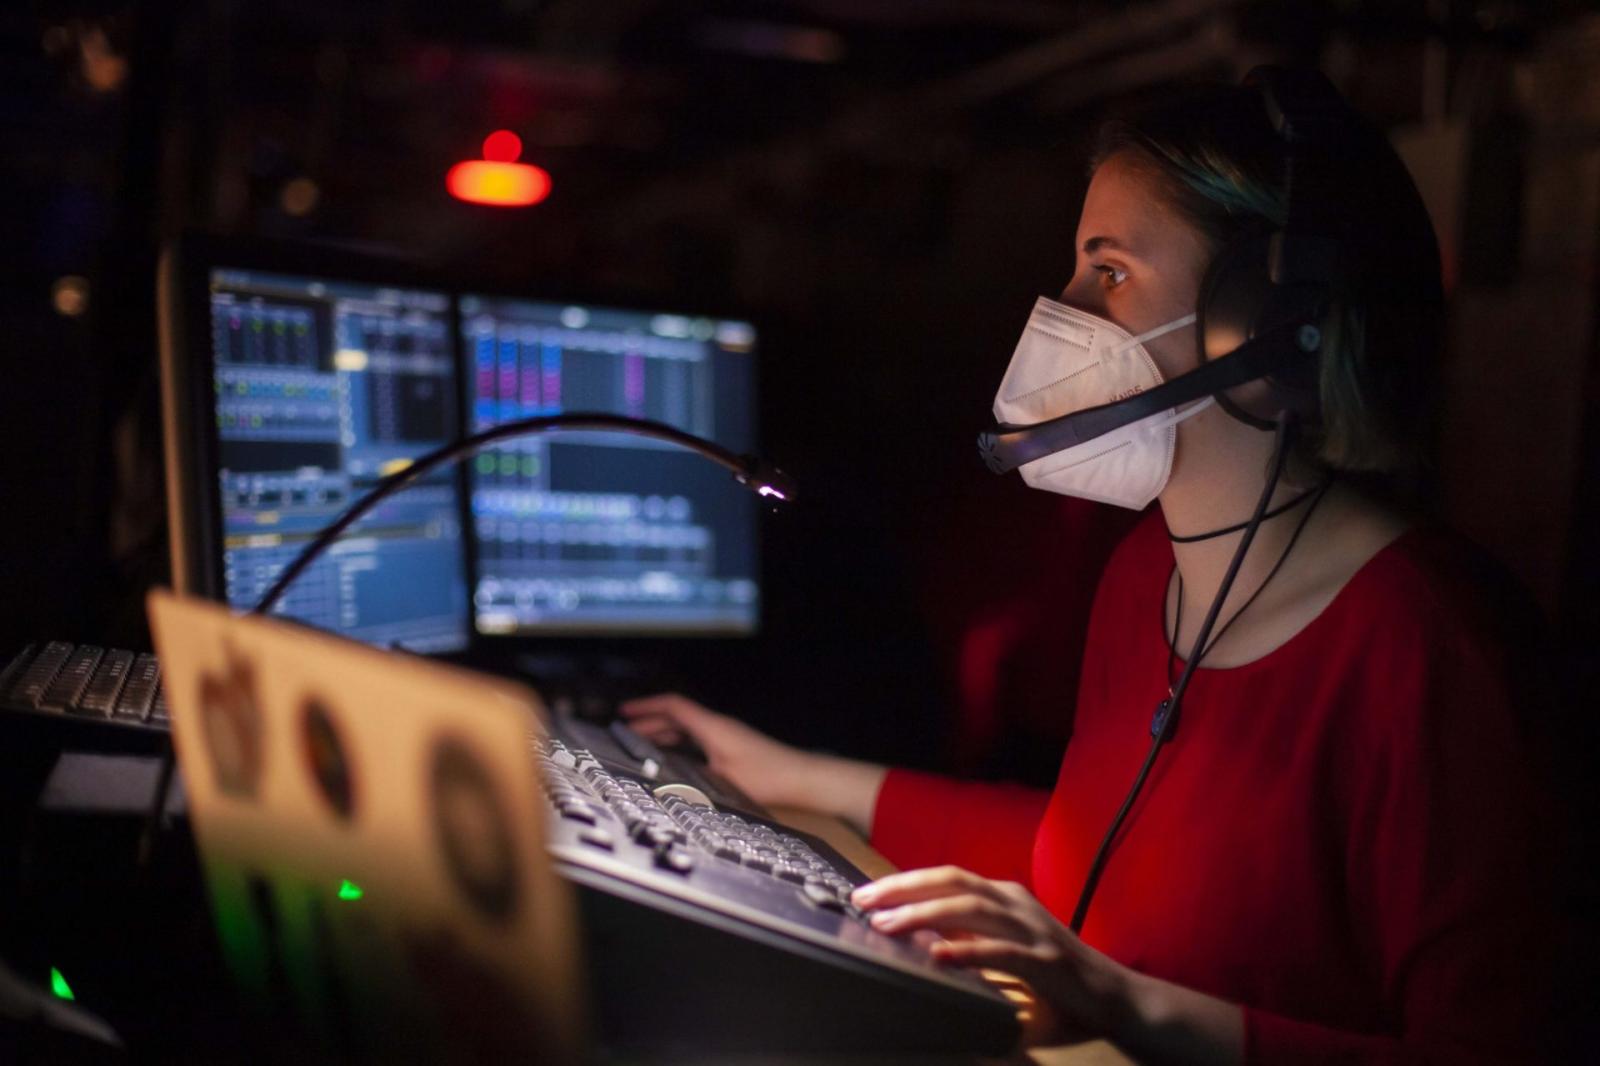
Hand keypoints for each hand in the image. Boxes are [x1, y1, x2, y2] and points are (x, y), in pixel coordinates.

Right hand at [617, 693, 820, 808]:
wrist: (802, 779)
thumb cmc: (768, 778)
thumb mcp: (723, 781)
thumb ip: (691, 777)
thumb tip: (663, 780)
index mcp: (713, 727)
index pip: (673, 706)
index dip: (646, 707)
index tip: (625, 711)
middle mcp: (718, 726)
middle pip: (677, 716)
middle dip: (649, 722)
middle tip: (625, 732)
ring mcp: (727, 735)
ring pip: (688, 728)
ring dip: (664, 733)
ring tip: (642, 743)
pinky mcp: (733, 747)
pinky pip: (698, 738)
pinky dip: (680, 743)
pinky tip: (673, 757)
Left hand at [850, 866, 1132, 1043]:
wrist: (1117, 1001)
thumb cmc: (1058, 981)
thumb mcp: (1006, 955)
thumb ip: (971, 948)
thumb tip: (922, 951)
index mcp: (1005, 898)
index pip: (947, 878)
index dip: (906, 881)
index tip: (868, 893)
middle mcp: (1015, 903)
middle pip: (951, 881)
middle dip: (903, 887)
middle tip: (863, 900)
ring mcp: (1031, 928)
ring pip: (969, 907)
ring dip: (924, 914)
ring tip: (887, 924)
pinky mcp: (1045, 959)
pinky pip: (1000, 951)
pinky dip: (967, 950)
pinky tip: (939, 956)